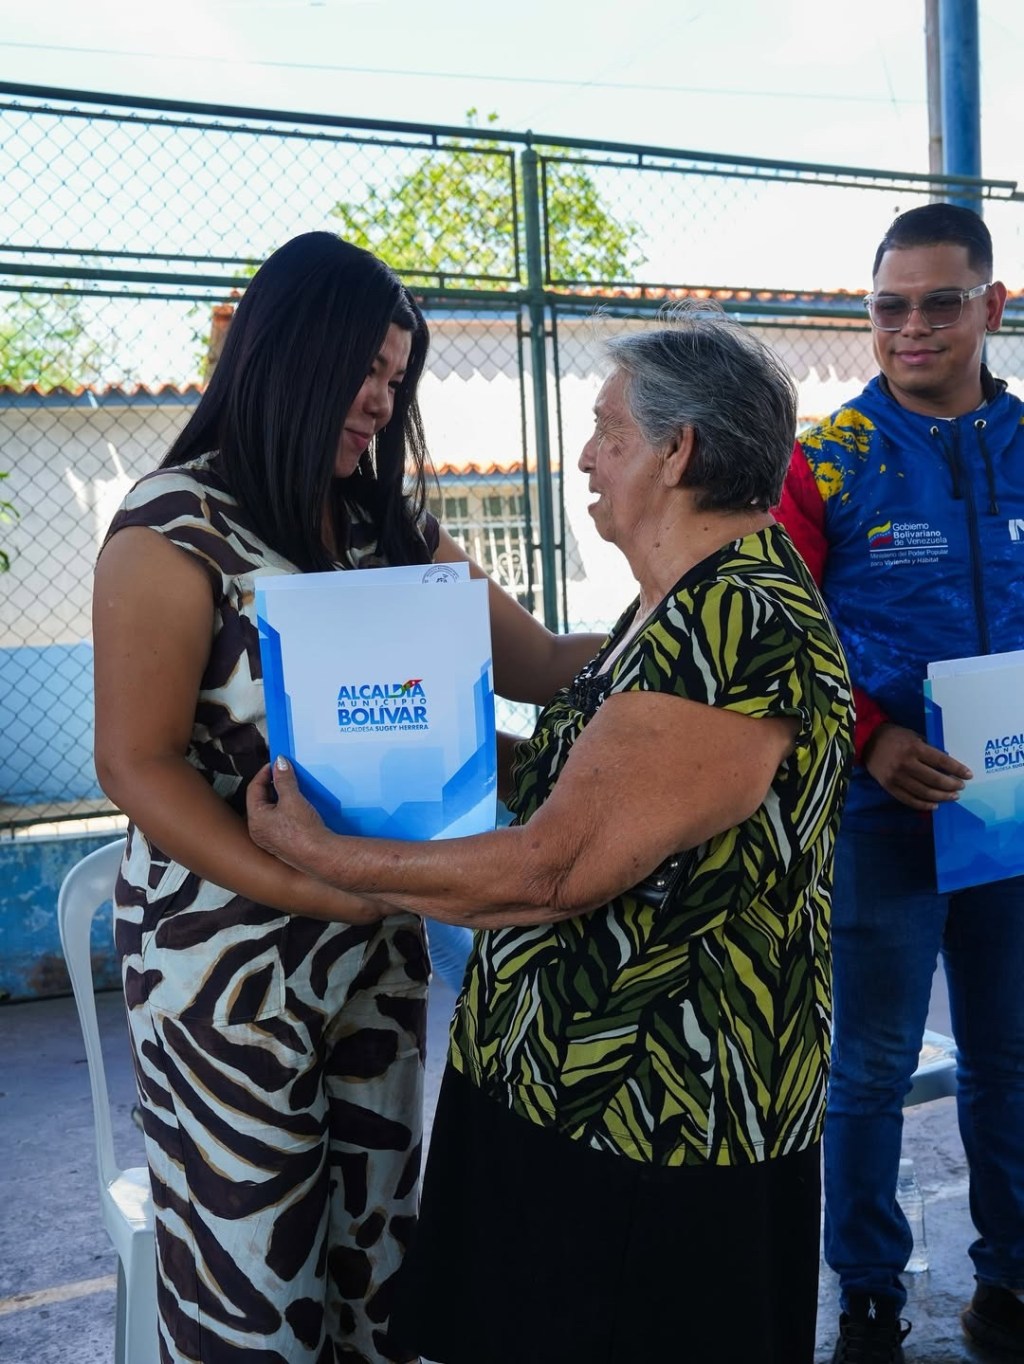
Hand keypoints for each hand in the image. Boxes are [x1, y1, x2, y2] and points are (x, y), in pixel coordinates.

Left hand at [246, 757, 325, 871]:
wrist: (320, 855)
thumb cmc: (303, 831)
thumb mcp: (292, 798)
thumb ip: (284, 779)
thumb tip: (279, 763)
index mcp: (255, 819)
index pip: (254, 788)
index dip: (265, 773)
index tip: (276, 764)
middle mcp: (258, 831)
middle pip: (261, 800)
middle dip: (273, 786)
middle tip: (285, 775)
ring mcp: (270, 840)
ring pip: (270, 812)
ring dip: (280, 798)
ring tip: (293, 789)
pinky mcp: (282, 845)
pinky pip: (279, 822)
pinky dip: (285, 810)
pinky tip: (298, 807)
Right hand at [862, 723, 971, 810]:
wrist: (867, 741)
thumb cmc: (894, 736)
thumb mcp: (914, 736)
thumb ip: (928, 749)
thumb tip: (947, 764)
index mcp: (914, 748)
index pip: (941, 761)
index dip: (957, 769)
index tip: (968, 775)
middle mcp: (906, 764)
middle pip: (934, 779)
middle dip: (951, 785)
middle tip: (960, 787)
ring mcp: (896, 777)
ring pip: (923, 792)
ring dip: (941, 796)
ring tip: (952, 796)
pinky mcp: (889, 786)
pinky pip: (909, 800)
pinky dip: (923, 804)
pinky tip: (934, 805)